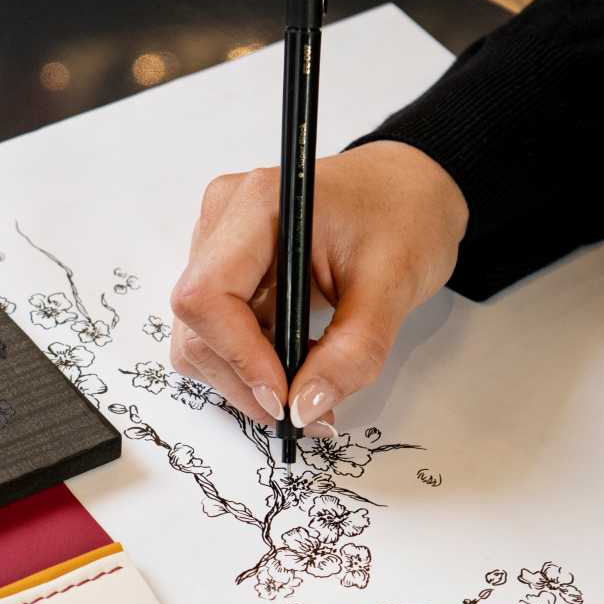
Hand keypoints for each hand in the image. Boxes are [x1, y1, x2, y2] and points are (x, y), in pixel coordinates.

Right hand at [170, 141, 467, 430]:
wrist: (407, 190)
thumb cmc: (403, 216)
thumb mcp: (393, 285)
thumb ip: (351, 352)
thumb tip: (304, 409)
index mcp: (258, 204)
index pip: (207, 294)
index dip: (237, 354)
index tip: (282, 395)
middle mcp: (222, 219)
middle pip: (196, 325)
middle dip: (243, 379)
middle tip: (304, 412)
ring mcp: (217, 246)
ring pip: (198, 339)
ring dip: (244, 379)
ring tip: (304, 390)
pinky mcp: (225, 271)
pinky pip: (215, 334)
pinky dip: (248, 366)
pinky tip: (292, 366)